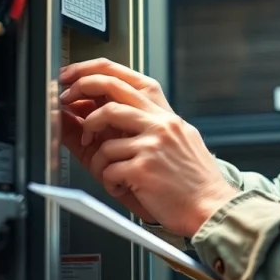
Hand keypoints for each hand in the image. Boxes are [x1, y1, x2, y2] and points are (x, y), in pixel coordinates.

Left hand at [58, 58, 174, 222]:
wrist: (212, 207)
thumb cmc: (190, 181)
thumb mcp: (173, 143)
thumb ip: (141, 127)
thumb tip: (100, 115)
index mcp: (166, 116)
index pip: (127, 78)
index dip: (94, 72)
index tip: (73, 78)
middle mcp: (160, 123)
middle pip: (111, 90)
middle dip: (80, 90)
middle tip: (67, 102)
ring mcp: (152, 145)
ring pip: (104, 138)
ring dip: (98, 159)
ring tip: (110, 172)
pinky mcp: (143, 169)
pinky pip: (108, 170)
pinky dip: (110, 182)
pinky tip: (123, 187)